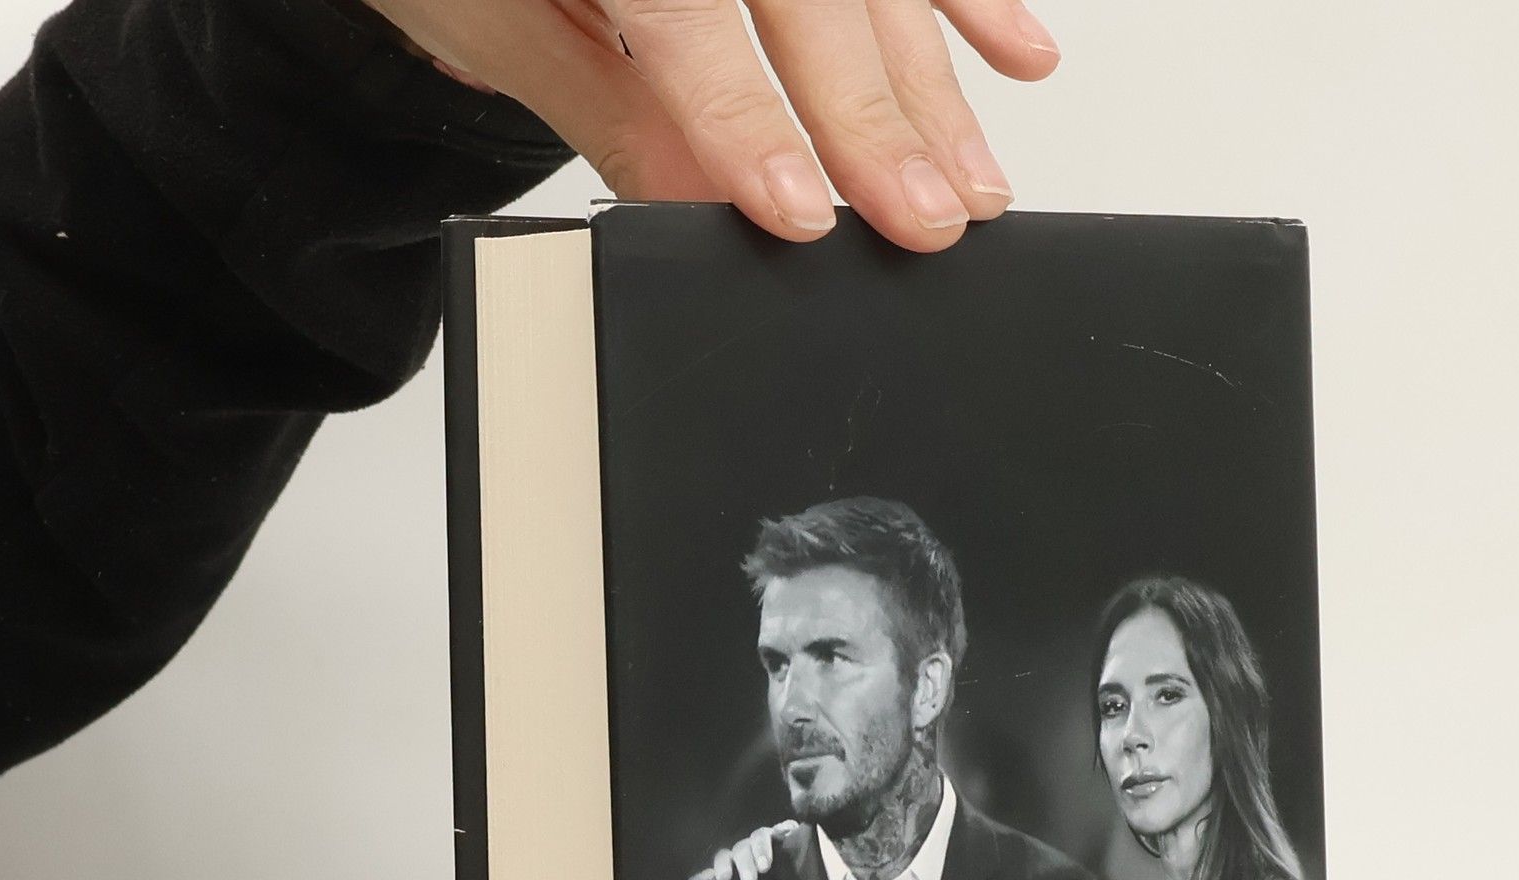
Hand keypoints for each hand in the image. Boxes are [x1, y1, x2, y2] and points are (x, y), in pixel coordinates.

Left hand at [361, 0, 1060, 252]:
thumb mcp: (500, 20)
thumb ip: (606, 108)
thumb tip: (702, 211)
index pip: (691, 15)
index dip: (749, 120)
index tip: (802, 211)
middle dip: (874, 118)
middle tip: (921, 219)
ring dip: (934, 87)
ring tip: (972, 186)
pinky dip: (963, 0)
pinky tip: (1017, 55)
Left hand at [688, 820, 794, 879]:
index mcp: (732, 860)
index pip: (723, 858)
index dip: (723, 866)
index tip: (725, 879)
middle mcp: (747, 847)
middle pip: (742, 849)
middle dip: (745, 865)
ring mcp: (765, 840)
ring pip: (760, 836)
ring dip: (761, 851)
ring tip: (765, 868)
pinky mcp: (784, 836)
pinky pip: (785, 828)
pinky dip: (786, 828)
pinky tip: (789, 830)